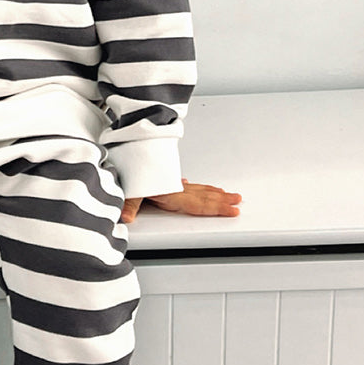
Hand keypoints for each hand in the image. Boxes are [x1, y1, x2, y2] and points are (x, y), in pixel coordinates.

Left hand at [121, 179, 241, 224]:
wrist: (125, 148)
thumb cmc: (129, 168)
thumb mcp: (129, 189)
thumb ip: (130, 204)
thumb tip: (126, 216)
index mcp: (170, 192)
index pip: (199, 204)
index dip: (217, 208)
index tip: (233, 209)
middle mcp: (173, 187)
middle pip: (203, 195)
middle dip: (222, 199)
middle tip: (238, 200)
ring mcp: (169, 181)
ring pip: (196, 187)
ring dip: (211, 191)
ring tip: (225, 193)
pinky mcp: (162, 177)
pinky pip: (181, 182)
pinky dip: (190, 184)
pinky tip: (188, 182)